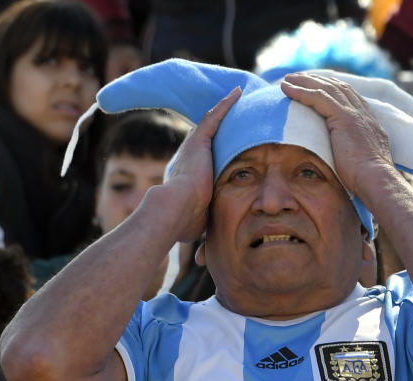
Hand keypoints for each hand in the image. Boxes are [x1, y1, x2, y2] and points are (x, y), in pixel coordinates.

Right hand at [162, 86, 240, 242]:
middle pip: (211, 137)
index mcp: (190, 175)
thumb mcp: (200, 224)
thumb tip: (205, 256)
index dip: (217, 151)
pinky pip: (216, 117)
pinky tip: (240, 93)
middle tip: (239, 112)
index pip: (207, 159)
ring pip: (213, 123)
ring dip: (227, 109)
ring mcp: (193, 148)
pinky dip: (227, 104)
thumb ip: (205, 229)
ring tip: (242, 96)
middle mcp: (190, 157)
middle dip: (224, 125)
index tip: (226, 147)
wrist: (170, 214)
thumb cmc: (183, 225)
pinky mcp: (199, 142)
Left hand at [279, 73, 394, 197]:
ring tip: (288, 79)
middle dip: (318, 80)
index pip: (350, 97)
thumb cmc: (368, 182)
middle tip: (298, 77)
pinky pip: (318, 97)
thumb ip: (354, 155)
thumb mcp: (363, 163)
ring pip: (327, 89)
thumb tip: (343, 163)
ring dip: (306, 82)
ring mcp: (355, 114)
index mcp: (370, 124)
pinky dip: (301, 91)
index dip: (333, 89)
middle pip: (339, 87)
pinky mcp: (344, 117)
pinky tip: (286, 89)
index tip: (317, 87)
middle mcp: (364, 114)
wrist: (376, 181)